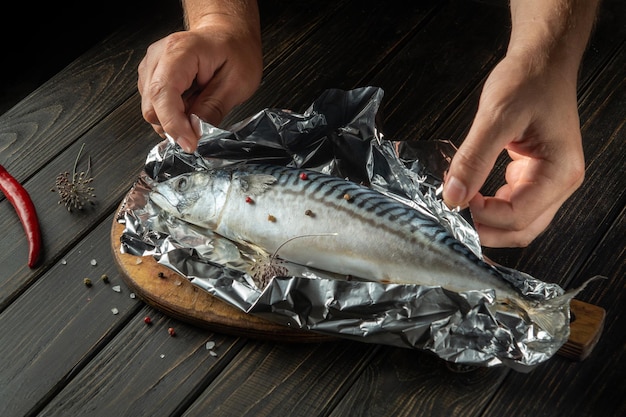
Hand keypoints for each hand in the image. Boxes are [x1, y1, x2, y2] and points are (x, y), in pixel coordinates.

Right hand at [138, 10, 261, 151]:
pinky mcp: (152, 78)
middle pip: (152, 106)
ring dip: (174, 121)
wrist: (228, 34)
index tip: (190, 144)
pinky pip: (155, 106)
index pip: (164, 93)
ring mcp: (151, 67)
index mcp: (179, 52)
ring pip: (152, 110)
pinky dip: (172, 114)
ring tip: (199, 108)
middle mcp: (158, 57)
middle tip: (201, 131)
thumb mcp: (237, 82)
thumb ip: (214, 108)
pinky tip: (190, 106)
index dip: (174, 124)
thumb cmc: (235, 51)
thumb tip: (196, 133)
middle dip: (175, 126)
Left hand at [443, 54, 584, 246]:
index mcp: (560, 171)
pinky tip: (468, 195)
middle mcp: (559, 182)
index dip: (483, 215)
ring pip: (516, 222)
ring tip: (457, 207)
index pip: (519, 216)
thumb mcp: (497, 116)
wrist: (542, 60)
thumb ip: (474, 159)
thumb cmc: (529, 80)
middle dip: (485, 230)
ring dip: (486, 221)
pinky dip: (488, 206)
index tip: (454, 199)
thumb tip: (453, 196)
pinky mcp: (532, 175)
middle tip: (451, 218)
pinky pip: (510, 204)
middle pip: (521, 229)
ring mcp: (547, 181)